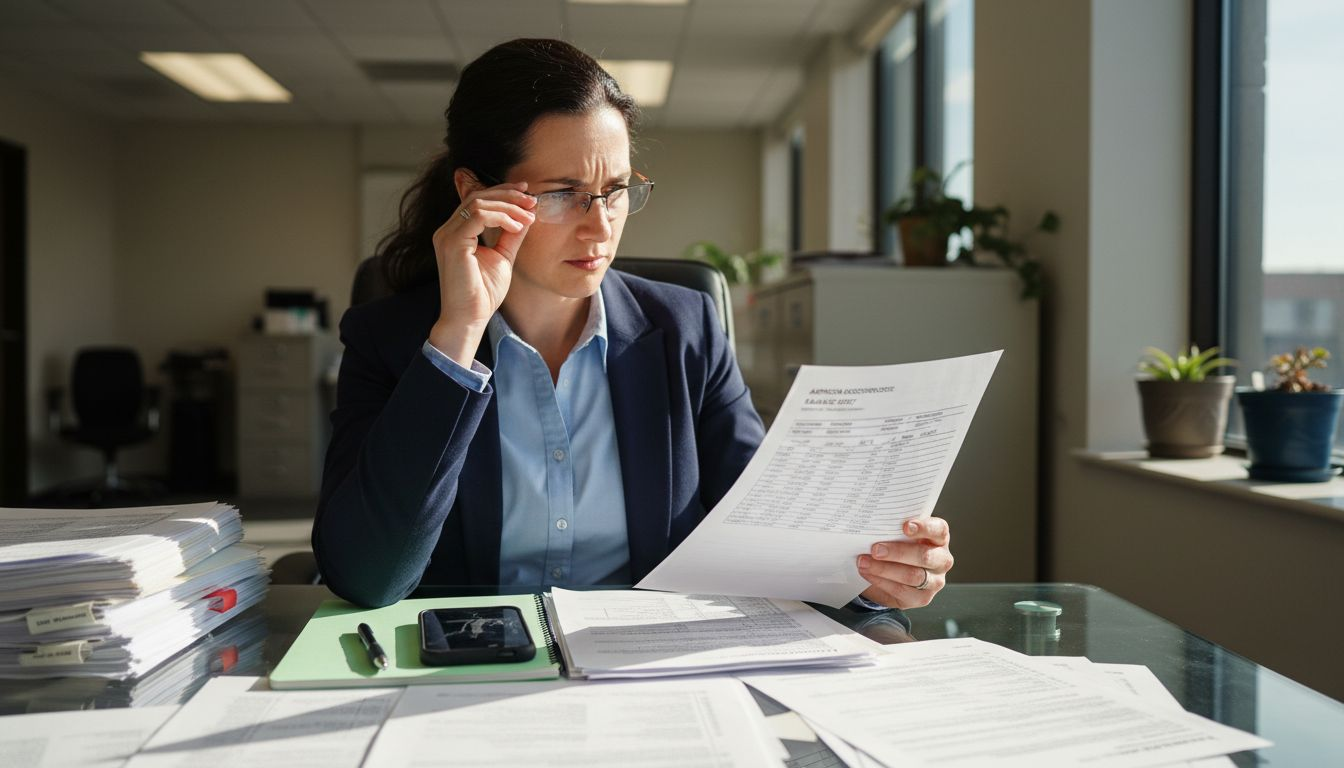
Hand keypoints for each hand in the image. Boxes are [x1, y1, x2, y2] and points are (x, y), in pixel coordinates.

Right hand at [427, 178, 536, 361]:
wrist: (470, 318)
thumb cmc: (483, 294)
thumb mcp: (502, 257)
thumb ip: (510, 236)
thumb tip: (525, 216)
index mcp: (456, 232)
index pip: (477, 200)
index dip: (503, 193)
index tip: (527, 194)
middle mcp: (447, 230)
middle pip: (478, 196)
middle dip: (508, 195)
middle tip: (532, 201)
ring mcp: (447, 235)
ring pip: (480, 203)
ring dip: (509, 206)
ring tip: (529, 216)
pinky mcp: (453, 243)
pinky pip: (480, 216)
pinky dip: (502, 217)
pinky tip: (518, 227)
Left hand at [856, 517, 952, 609]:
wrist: (892, 572)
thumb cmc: (896, 545)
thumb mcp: (897, 534)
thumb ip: (893, 528)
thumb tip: (872, 526)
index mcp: (939, 538)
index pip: (939, 530)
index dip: (923, 528)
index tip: (905, 526)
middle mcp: (942, 559)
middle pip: (925, 556)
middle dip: (897, 552)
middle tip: (875, 549)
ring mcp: (935, 581)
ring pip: (913, 576)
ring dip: (885, 569)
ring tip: (864, 562)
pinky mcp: (923, 598)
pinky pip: (902, 591)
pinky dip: (881, 581)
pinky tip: (867, 573)